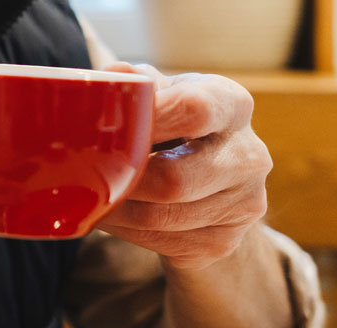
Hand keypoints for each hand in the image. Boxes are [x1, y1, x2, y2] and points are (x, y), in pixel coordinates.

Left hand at [98, 63, 272, 270]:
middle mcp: (249, 155)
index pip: (193, 110)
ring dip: (118, 211)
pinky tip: (113, 217)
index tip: (107, 127)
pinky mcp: (224, 241)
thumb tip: (112, 76)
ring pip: (162, 216)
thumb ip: (139, 84)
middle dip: (124, 181)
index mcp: (232, 105)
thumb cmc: (177, 130)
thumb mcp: (164, 97)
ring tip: (92, 199)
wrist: (214, 188)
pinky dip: (127, 232)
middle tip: (88, 176)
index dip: (146, 120)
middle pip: (174, 179)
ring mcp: (243, 203)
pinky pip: (163, 241)